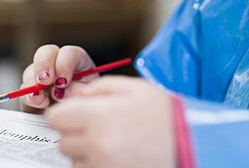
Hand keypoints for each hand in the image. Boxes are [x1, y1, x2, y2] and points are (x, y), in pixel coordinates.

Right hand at [20, 44, 95, 112]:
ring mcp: (43, 78)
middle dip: (44, 65)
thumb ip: (77, 92)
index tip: (62, 82)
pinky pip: (24, 90)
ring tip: (41, 100)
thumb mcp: (89, 99)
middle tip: (45, 82)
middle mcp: (59, 66)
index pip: (70, 53)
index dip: (64, 64)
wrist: (79, 127)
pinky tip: (38, 104)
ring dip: (33, 83)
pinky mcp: (32, 93)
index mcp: (79, 63)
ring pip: (31, 70)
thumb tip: (62, 91)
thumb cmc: (87, 107)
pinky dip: (28, 96)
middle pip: (47, 52)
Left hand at [45, 76, 175, 167]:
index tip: (74, 113)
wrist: (193, 143)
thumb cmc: (165, 115)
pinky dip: (95, 165)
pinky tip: (115, 155)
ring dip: (84, 152)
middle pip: (63, 141)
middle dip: (74, 133)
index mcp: (99, 117)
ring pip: (74, 161)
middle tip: (96, 127)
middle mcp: (97, 146)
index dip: (64, 113)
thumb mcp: (133, 89)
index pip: (55, 118)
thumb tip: (75, 93)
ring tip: (110, 142)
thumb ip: (98, 88)